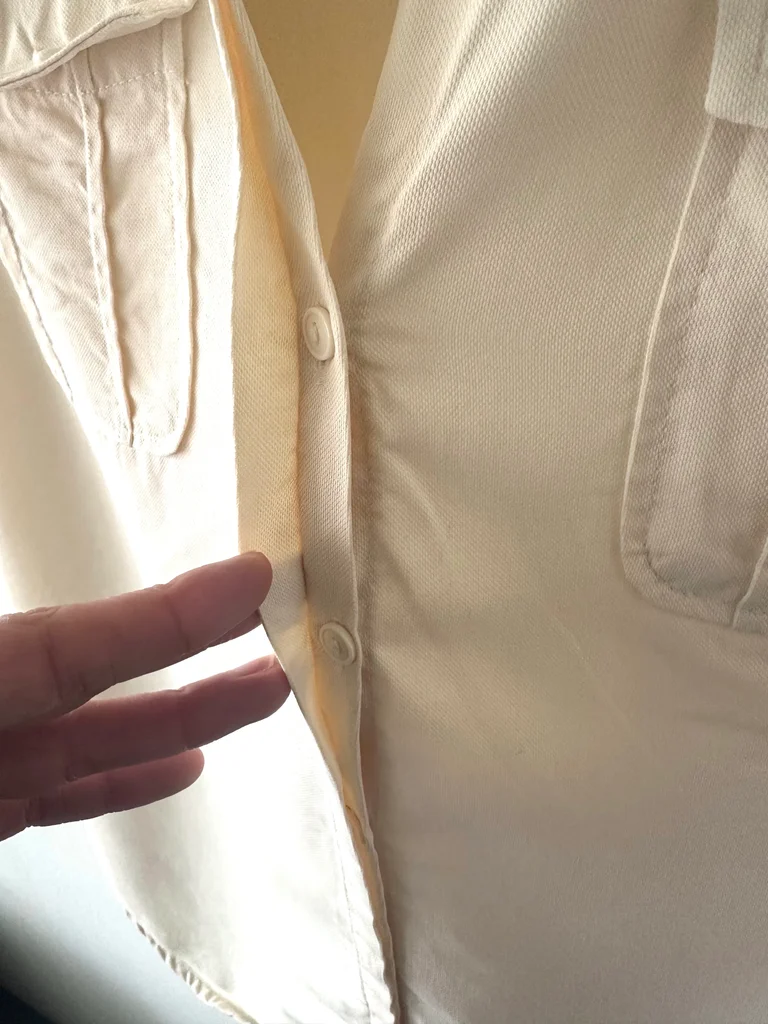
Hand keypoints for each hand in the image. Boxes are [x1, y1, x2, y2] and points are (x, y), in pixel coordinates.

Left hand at [0, 552, 288, 840]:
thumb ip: (54, 657)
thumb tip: (181, 651)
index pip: (78, 637)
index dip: (169, 614)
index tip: (255, 579)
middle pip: (104, 670)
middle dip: (195, 641)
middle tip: (279, 620)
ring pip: (100, 737)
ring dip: (187, 717)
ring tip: (264, 691)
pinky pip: (67, 798)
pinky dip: (127, 781)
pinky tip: (185, 766)